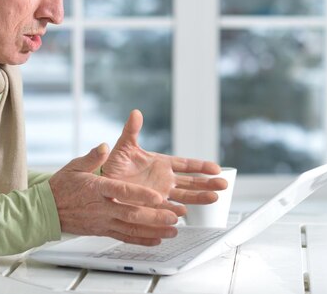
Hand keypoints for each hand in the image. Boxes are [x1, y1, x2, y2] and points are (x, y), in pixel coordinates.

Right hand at [49, 143, 178, 245]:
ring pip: (131, 229)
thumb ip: (92, 157)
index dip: (141, 195)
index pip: (122, 191)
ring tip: (172, 231)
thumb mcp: (74, 166)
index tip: (158, 197)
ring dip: (153, 231)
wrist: (46, 210)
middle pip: (131, 214)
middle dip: (154, 217)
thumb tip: (104, 146)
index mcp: (97, 188)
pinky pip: (124, 237)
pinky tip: (156, 240)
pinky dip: (141, 240)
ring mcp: (102, 221)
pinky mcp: (102, 231)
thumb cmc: (61, 187)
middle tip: (174, 217)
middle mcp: (101, 207)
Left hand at [101, 110, 227, 215]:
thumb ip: (132, 130)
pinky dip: (176, 210)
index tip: (216, 168)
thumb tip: (135, 113)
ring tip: (214, 198)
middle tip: (224, 185)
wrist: (102, 182)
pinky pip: (166, 208)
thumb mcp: (124, 146)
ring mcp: (160, 193)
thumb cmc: (113, 164)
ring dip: (199, 197)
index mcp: (162, 163)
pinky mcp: (152, 206)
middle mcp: (165, 179)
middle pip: (192, 181)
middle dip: (208, 183)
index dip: (201, 166)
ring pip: (185, 196)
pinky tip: (185, 212)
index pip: (186, 165)